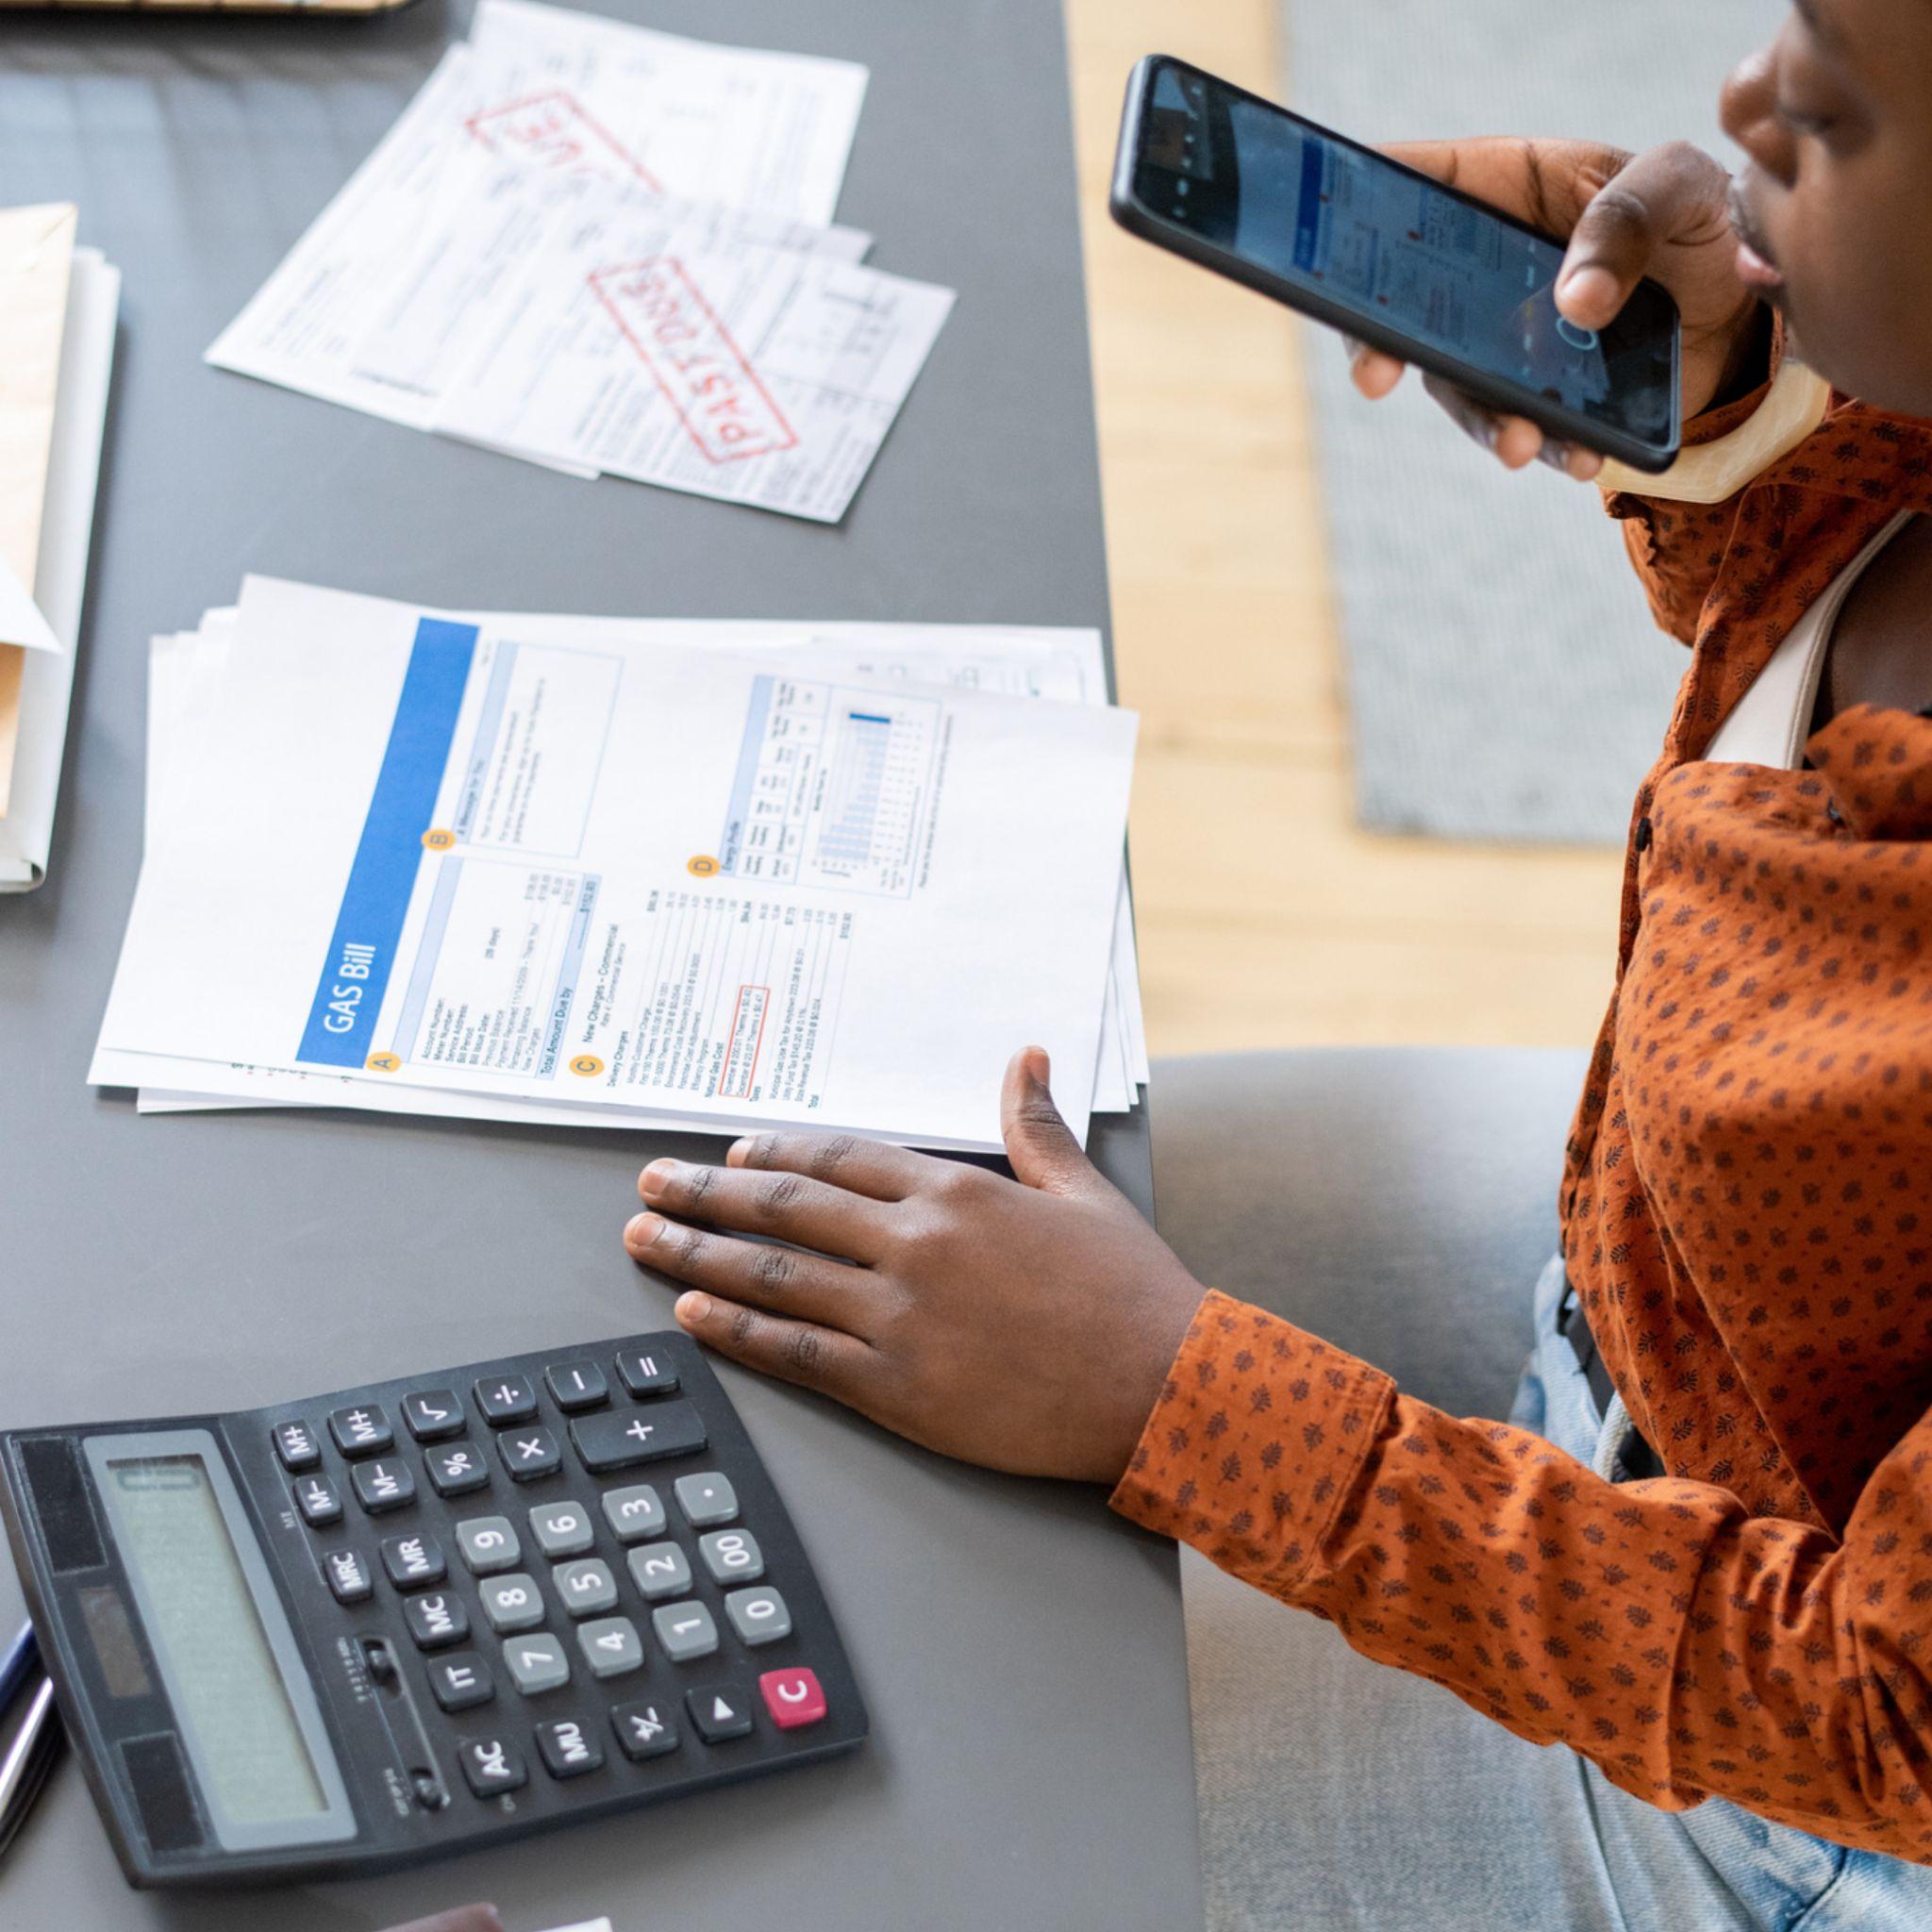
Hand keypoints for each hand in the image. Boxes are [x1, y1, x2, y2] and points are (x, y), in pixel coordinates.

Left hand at [620, 1048, 1206, 1483]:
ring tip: (645, 1240)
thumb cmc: (1131, 1293)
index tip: (731, 1152)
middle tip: (650, 1185)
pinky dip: (736, 1329)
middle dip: (707, 1194)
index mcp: (957, 1193)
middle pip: (787, 1209)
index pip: (839, 1160)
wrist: (1164, 1388)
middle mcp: (916, 1246)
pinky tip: (693, 1313)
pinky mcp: (898, 1388)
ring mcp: (901, 1317)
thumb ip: (1036, 1125)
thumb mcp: (1083, 1193)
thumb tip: (1026, 1055)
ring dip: (699, 1253)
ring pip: (776, 1275)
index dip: (775, 1154)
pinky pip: (796, 1353)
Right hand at [1348, 139, 1764, 478]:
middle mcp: (1480, 268)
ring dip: (1482, 417)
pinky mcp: (1535, 397)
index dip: (1359, 207)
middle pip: (1401, 299)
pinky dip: (1549, 448)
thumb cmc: (1698, 221)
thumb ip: (1628, 220)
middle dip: (1379, 340)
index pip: (1407, 183)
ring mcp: (1499, 339)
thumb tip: (1573, 301)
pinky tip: (1580, 455)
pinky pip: (1522, 426)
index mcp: (1499, 186)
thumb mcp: (1681, 187)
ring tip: (1516, 441)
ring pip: (1458, 381)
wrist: (1742, 310)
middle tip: (1375, 372)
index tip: (1340, 249)